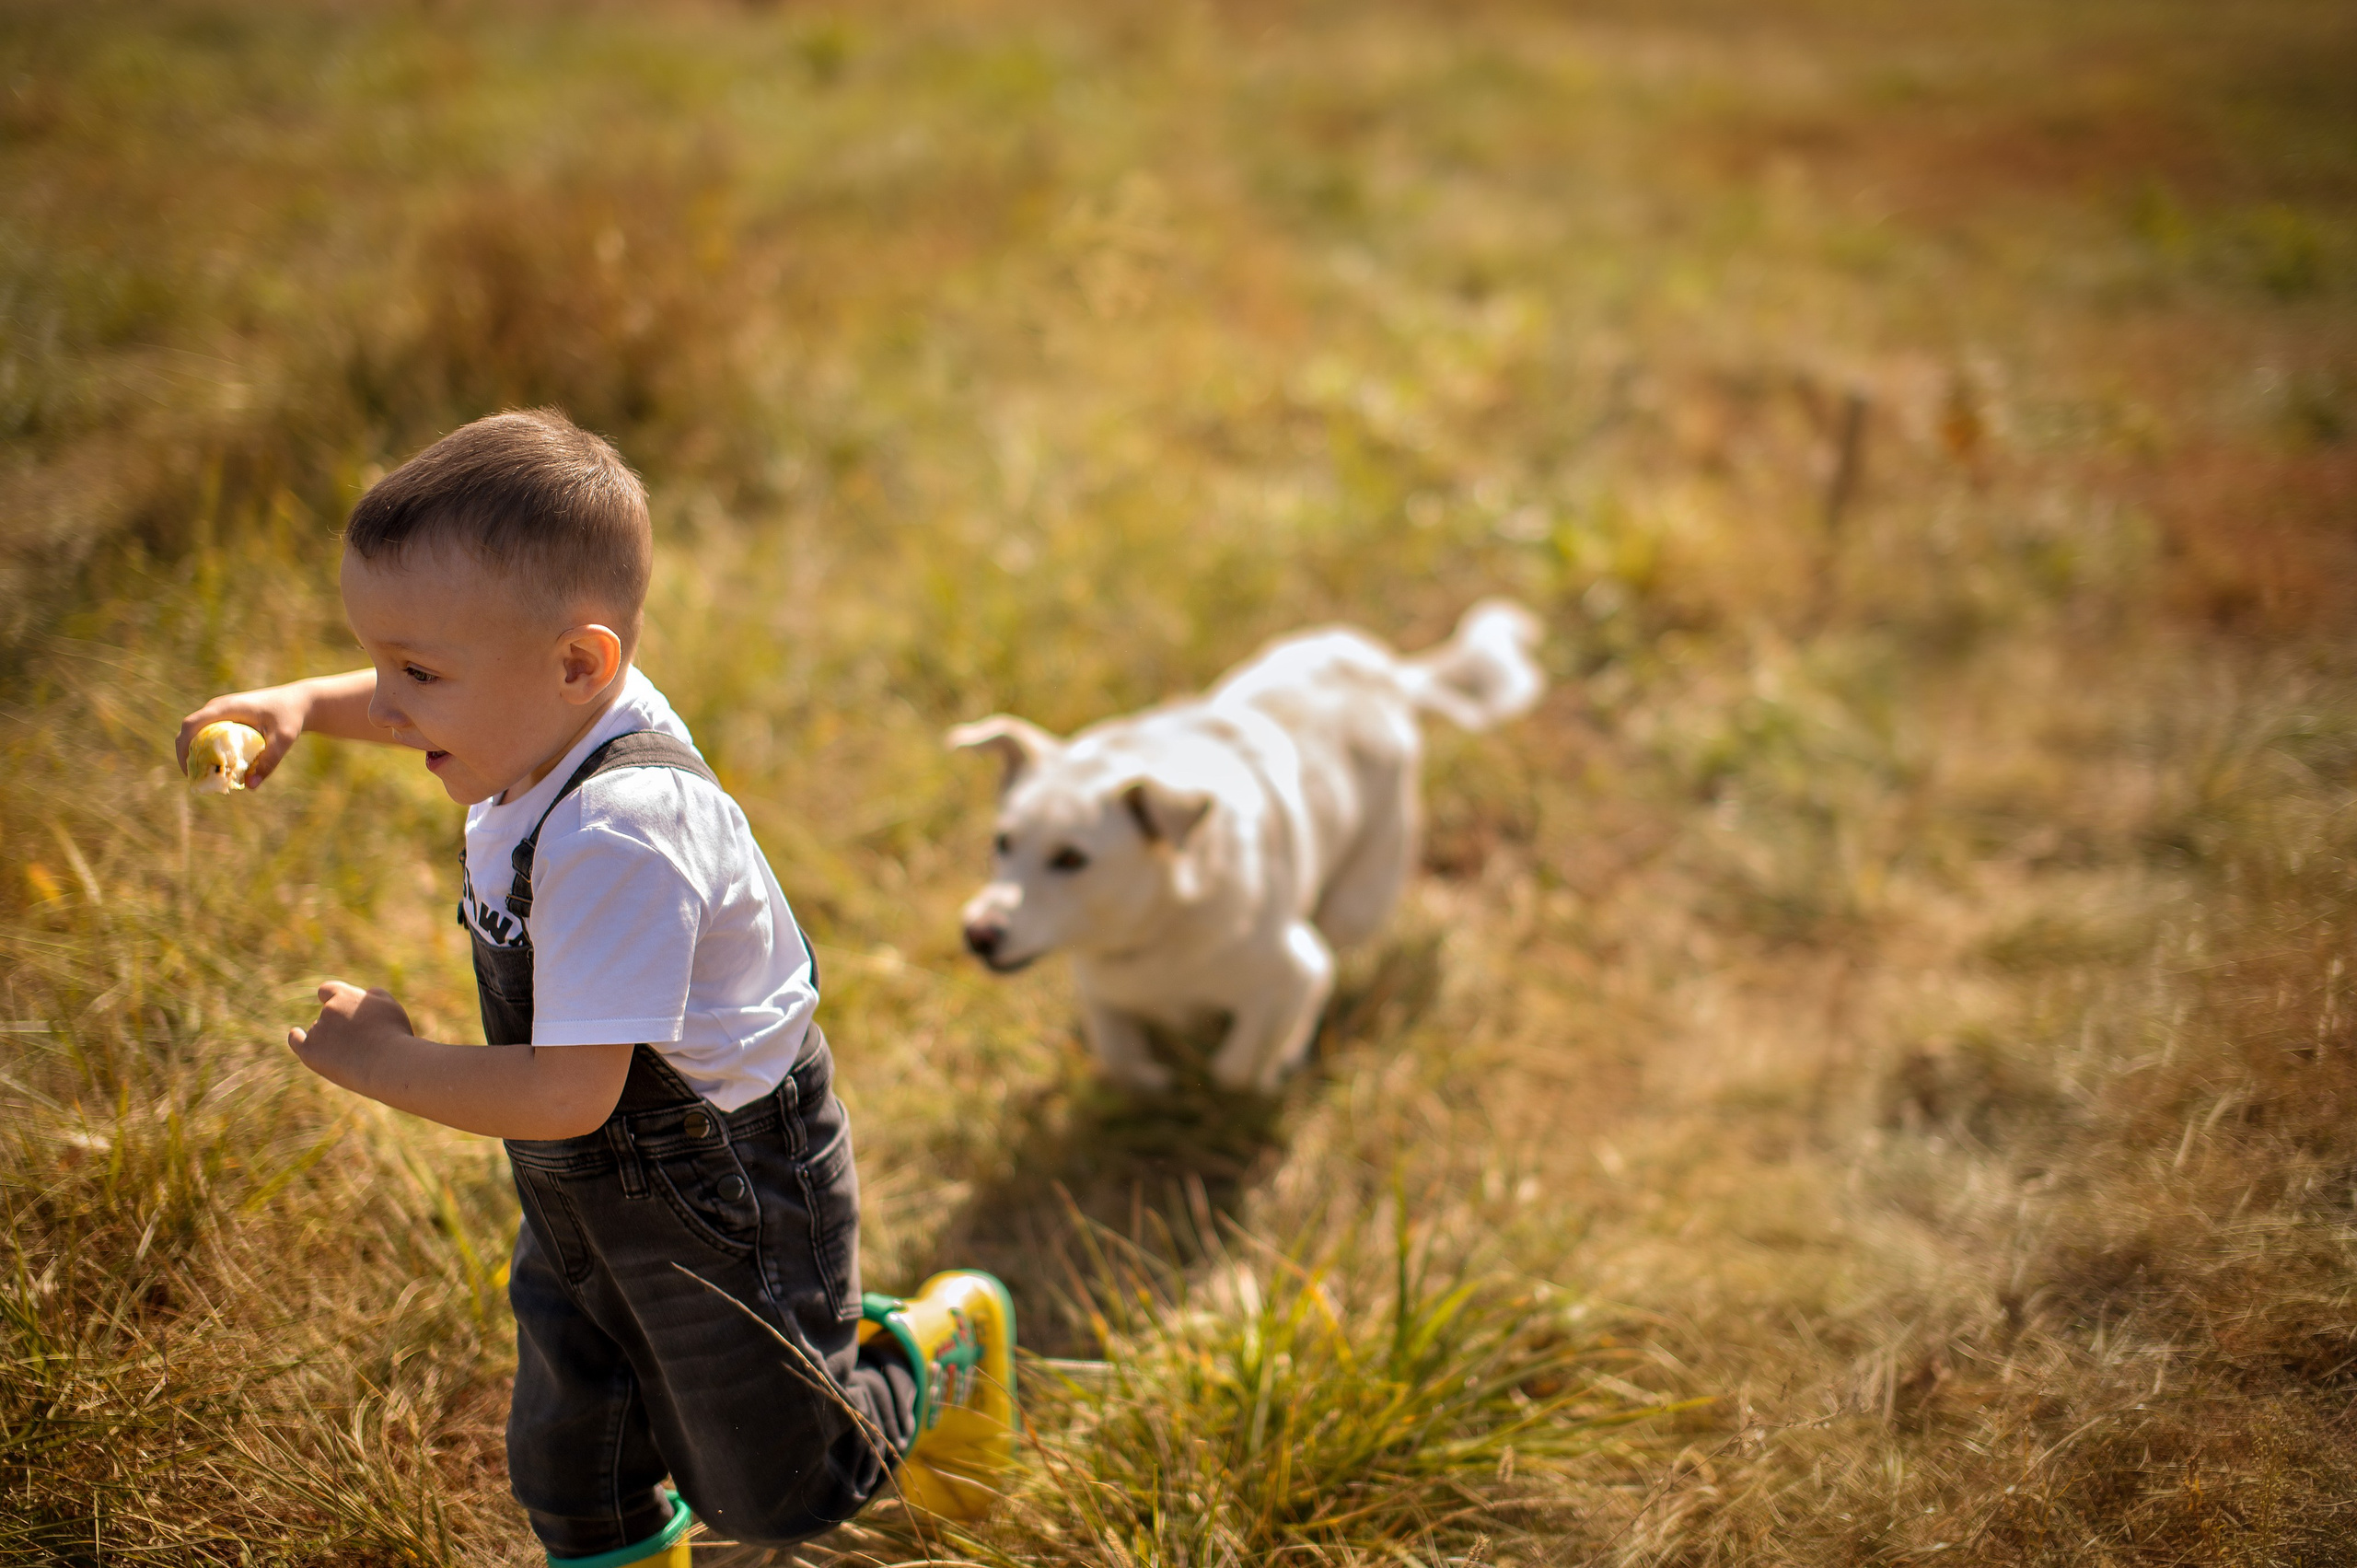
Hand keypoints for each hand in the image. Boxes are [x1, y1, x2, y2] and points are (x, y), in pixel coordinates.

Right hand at [176, 682, 311, 788]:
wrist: (299, 701)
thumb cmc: (291, 716)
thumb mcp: (284, 739)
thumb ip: (269, 762)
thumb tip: (251, 786)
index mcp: (226, 707)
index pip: (191, 724)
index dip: (182, 747)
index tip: (187, 770)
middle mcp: (218, 707)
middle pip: (189, 730)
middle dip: (186, 754)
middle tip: (196, 779)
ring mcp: (221, 711)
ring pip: (196, 732)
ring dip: (195, 753)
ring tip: (205, 776)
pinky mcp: (226, 717)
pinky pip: (207, 733)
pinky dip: (206, 750)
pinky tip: (217, 768)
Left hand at [289, 980, 415, 1086]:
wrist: (387, 1063)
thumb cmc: (393, 1035)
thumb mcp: (390, 1007)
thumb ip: (374, 996)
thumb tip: (364, 993)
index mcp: (345, 996)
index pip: (328, 990)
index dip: (332, 997)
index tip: (335, 1003)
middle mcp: (328, 1010)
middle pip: (329, 1014)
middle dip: (340, 1024)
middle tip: (363, 1041)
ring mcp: (317, 1031)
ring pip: (320, 1031)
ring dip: (331, 1039)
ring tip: (356, 1055)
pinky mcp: (310, 1052)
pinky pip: (297, 1041)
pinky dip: (297, 1037)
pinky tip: (296, 1034)